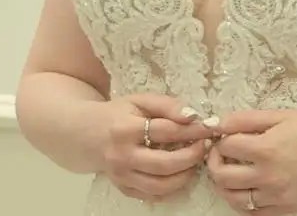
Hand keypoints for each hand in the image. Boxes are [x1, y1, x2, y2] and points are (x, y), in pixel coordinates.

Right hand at [101, 94, 217, 202]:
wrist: (88, 135)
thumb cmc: (119, 114)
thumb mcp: (141, 101)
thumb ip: (167, 105)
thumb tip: (193, 116)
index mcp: (125, 129)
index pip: (166, 131)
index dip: (191, 130)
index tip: (208, 127)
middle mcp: (121, 156)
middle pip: (165, 164)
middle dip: (191, 156)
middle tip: (205, 147)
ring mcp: (121, 176)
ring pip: (160, 185)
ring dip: (185, 175)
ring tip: (195, 161)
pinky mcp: (123, 189)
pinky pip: (152, 195)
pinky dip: (171, 189)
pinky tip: (181, 174)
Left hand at [207, 109, 296, 214]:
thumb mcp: (282, 115)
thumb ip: (247, 119)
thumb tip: (218, 123)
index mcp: (266, 149)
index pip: (226, 147)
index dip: (221, 139)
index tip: (225, 136)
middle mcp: (268, 176)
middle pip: (222, 176)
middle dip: (215, 162)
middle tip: (221, 154)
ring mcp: (277, 197)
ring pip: (234, 199)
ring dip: (225, 185)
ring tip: (231, 172)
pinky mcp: (287, 209)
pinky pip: (254, 214)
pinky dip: (244, 204)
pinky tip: (247, 190)